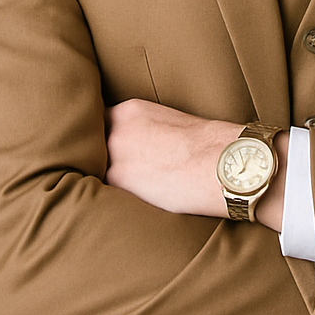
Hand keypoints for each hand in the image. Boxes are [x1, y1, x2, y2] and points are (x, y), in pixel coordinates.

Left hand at [105, 99, 286, 229]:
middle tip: (111, 173)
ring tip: (117, 191)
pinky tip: (124, 204)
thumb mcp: (173, 123)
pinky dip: (111, 198)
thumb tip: (142, 150)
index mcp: (131, 111)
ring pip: (95, 169)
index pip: (99, 123)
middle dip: (97, 158)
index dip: (101, 139)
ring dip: (105, 179)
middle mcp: (116, 129)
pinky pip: (104, 192)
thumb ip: (147, 131)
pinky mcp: (119, 183)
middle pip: (91, 145)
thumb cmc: (210, 146)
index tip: (106, 150)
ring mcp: (114, 156)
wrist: (223, 163)